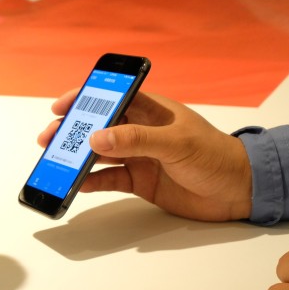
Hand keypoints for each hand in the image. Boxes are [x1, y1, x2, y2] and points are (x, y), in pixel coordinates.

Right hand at [37, 91, 251, 220]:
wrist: (240, 192)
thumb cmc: (217, 156)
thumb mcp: (176, 143)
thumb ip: (137, 139)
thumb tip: (98, 138)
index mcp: (152, 110)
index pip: (112, 98)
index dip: (85, 99)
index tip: (61, 106)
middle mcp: (142, 131)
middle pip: (99, 127)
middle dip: (73, 131)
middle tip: (49, 139)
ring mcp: (140, 157)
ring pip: (99, 154)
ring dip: (77, 157)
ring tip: (55, 162)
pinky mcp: (140, 181)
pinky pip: (109, 179)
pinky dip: (91, 181)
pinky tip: (78, 183)